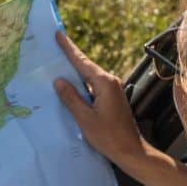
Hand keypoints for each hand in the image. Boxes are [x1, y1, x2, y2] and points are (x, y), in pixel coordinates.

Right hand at [53, 31, 144, 170]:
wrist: (131, 151)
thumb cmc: (108, 136)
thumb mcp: (84, 118)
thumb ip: (71, 98)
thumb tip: (59, 81)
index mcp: (104, 83)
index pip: (82, 62)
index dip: (69, 48)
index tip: (59, 34)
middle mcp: (110, 82)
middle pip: (86, 66)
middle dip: (70, 57)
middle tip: (54, 45)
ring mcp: (112, 90)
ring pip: (89, 77)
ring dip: (74, 72)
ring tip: (57, 64)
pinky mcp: (112, 98)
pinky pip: (92, 86)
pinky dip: (80, 84)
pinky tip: (70, 86)